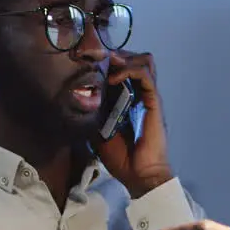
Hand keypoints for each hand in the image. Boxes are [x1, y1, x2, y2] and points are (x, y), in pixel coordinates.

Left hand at [92, 50, 173, 198]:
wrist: (140, 174)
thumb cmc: (122, 158)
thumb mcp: (98, 133)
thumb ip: (93, 117)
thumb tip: (75, 103)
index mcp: (131, 100)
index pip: (126, 69)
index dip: (112, 61)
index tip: (93, 61)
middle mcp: (142, 95)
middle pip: (138, 59)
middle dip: (119, 54)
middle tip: (102, 59)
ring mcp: (149, 97)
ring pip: (145, 61)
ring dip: (126, 58)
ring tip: (110, 65)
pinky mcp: (153, 102)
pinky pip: (145, 75)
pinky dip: (128, 70)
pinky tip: (113, 78)